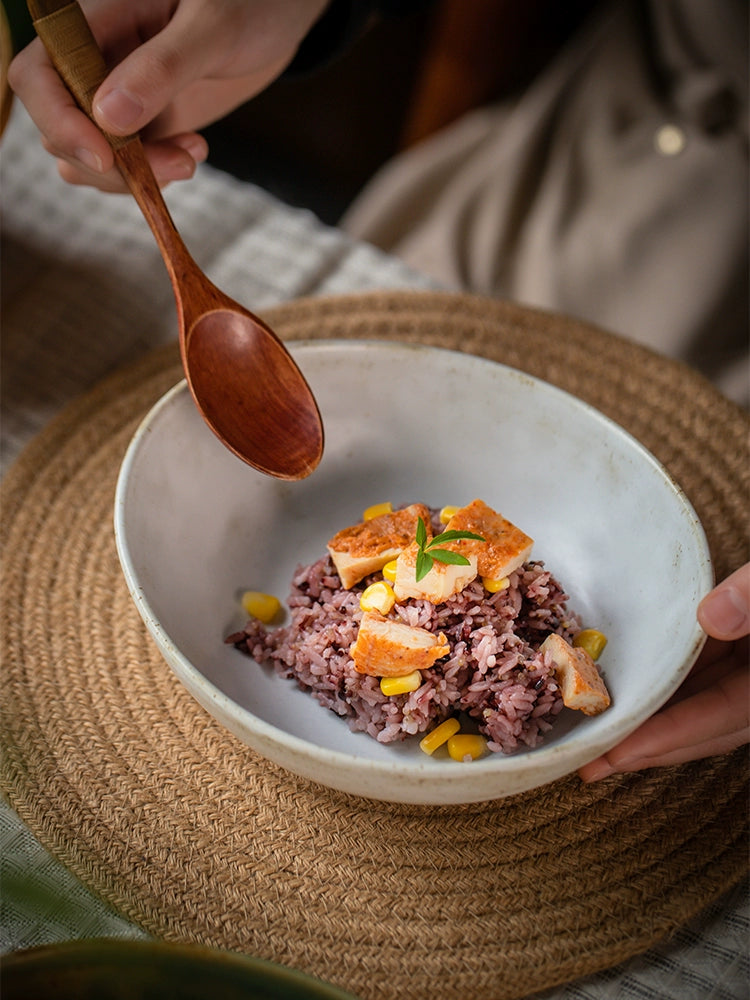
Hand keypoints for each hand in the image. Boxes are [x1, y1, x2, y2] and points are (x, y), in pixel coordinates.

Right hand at [8, 0, 328, 190]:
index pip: (37, 77)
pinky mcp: (145, 126)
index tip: (106, 155)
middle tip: (181, 163)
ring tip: (193, 154)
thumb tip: (110, 117)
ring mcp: (117, 99)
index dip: (59, 121)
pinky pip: (124, 169)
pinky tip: (194, 151)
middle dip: (113, 163)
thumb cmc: (248, 2)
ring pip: (89, 160)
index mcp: (94, 24)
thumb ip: (163, 68)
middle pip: (60, 131)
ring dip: (135, 177)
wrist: (278, 16)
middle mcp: (95, 64)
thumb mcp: (212, 28)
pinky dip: (153, 178)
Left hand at [579, 562, 749, 780]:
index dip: (670, 737)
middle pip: (709, 729)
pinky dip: (668, 692)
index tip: (618, 753)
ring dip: (656, 725)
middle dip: (651, 749)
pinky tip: (631, 693)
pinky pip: (705, 683)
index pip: (723, 715)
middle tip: (592, 764)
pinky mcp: (744, 656)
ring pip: (704, 711)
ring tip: (600, 739)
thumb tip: (712, 618)